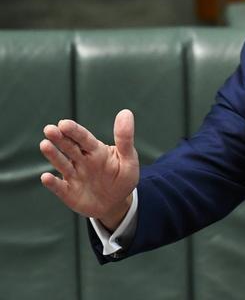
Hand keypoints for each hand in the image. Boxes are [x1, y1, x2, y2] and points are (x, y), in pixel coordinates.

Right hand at [40, 109, 139, 230]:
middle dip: (59, 138)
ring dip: (53, 155)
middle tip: (49, 129)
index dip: (75, 131)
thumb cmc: (123, 177)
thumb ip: (125, 138)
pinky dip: (53, 183)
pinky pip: (59, 187)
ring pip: (62, 163)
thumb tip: (126, 112)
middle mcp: (82, 160)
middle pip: (69, 147)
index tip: (64, 123)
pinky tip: (46, 177)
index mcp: (96, 150)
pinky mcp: (68, 192)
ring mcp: (74, 176)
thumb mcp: (129, 159)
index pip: (84, 138)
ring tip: (44, 144)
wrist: (116, 203)